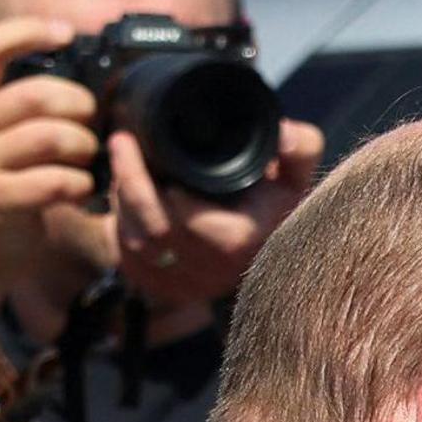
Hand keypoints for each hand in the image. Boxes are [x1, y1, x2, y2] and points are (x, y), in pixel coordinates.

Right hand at [0, 18, 107, 321]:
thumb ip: (10, 92)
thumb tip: (51, 41)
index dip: (28, 31)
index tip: (67, 33)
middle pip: (37, 94)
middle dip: (80, 106)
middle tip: (91, 123)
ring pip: (51, 136)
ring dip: (84, 147)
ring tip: (86, 160)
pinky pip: (53, 179)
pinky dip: (79, 183)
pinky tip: (79, 189)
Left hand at [106, 117, 323, 315]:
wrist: (267, 255)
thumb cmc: (275, 208)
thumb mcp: (295, 178)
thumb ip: (301, 148)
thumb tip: (283, 133)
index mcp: (236, 241)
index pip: (177, 217)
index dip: (146, 182)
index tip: (137, 143)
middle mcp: (208, 270)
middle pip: (146, 229)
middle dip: (127, 181)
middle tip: (121, 141)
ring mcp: (181, 284)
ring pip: (131, 241)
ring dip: (123, 202)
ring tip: (127, 166)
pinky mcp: (161, 288)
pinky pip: (125, 254)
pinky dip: (121, 223)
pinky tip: (130, 199)